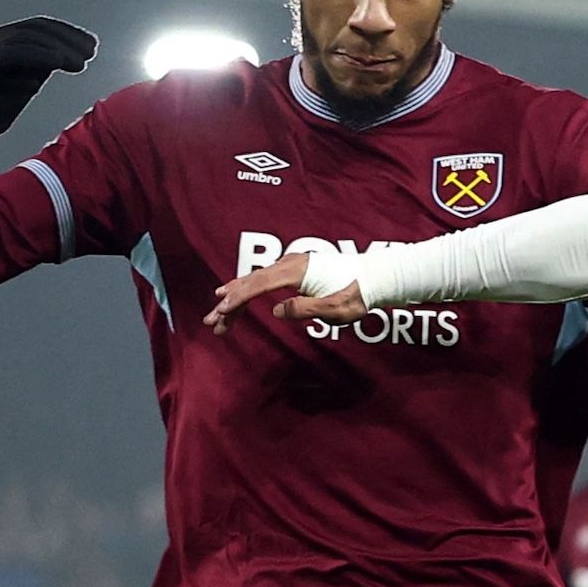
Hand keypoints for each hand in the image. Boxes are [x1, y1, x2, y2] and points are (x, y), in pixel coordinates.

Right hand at [0, 17, 96, 164]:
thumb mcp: (28, 78)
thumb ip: (44, 62)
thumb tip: (74, 52)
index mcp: (3, 39)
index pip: (38, 26)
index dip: (67, 32)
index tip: (90, 44)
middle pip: (35, 29)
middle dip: (66, 39)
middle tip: (89, 52)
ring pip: (25, 38)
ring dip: (57, 49)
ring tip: (79, 63)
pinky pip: (10, 55)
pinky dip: (37, 56)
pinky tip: (58, 64)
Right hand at [206, 252, 365, 333]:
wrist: (375, 277)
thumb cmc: (357, 294)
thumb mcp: (333, 308)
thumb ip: (304, 309)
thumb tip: (276, 311)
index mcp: (296, 271)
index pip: (258, 285)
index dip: (237, 300)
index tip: (221, 313)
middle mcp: (289, 263)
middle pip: (250, 282)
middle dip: (229, 304)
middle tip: (211, 323)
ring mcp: (290, 265)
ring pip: (255, 281)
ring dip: (235, 300)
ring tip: (217, 317)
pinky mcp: (294, 270)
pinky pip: (263, 280)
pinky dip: (247, 291)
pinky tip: (236, 298)